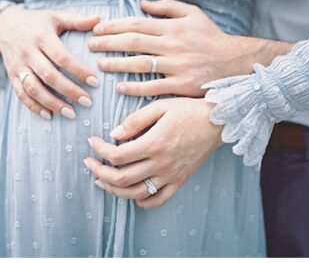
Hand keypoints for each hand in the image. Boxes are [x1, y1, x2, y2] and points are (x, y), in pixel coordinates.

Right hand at [0, 5, 99, 119]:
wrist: (4, 26)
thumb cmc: (37, 22)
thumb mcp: (56, 17)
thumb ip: (77, 21)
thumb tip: (100, 20)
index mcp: (42, 37)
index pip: (61, 57)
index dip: (78, 70)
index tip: (95, 82)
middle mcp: (28, 53)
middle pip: (48, 75)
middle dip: (69, 91)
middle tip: (88, 102)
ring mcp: (18, 66)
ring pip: (33, 88)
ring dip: (52, 103)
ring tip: (71, 114)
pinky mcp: (12, 75)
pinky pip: (21, 94)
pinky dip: (34, 106)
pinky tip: (49, 115)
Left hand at [83, 97, 223, 207]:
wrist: (218, 122)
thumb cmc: (190, 110)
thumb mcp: (161, 106)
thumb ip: (136, 120)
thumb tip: (115, 134)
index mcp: (154, 143)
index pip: (117, 155)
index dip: (99, 150)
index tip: (92, 142)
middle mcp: (161, 163)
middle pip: (121, 178)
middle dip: (99, 173)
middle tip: (90, 164)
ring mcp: (171, 174)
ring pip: (136, 193)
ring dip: (114, 190)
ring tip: (103, 181)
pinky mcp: (180, 179)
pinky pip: (159, 199)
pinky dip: (143, 202)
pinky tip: (133, 195)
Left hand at [88, 0, 291, 96]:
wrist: (235, 61)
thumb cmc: (212, 37)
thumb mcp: (194, 14)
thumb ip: (168, 7)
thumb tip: (142, 3)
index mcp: (174, 27)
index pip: (137, 24)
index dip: (114, 26)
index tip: (97, 29)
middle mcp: (173, 45)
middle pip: (133, 42)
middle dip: (108, 43)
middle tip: (90, 45)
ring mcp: (177, 66)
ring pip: (140, 63)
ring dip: (117, 64)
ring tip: (100, 65)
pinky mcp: (182, 84)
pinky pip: (154, 86)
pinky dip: (136, 87)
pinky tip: (121, 87)